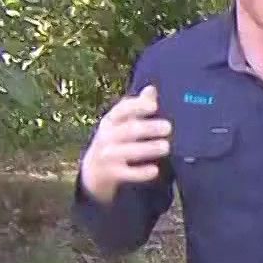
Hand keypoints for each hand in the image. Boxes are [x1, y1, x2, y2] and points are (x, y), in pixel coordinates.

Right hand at [80, 85, 171, 203]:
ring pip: (128, 151)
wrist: (94, 170)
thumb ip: (138, 106)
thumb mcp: (122, 122)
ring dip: (147, 148)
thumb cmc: (115, 139)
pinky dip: (140, 173)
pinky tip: (154, 170)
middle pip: (128, 130)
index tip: (154, 106)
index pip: (122, 110)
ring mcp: (108, 155)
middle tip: (168, 127)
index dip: (137, 106)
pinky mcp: (112, 173)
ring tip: (165, 146)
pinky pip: (127, 173)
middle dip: (148, 128)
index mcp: (111, 120)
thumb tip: (152, 89)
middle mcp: (107, 136)